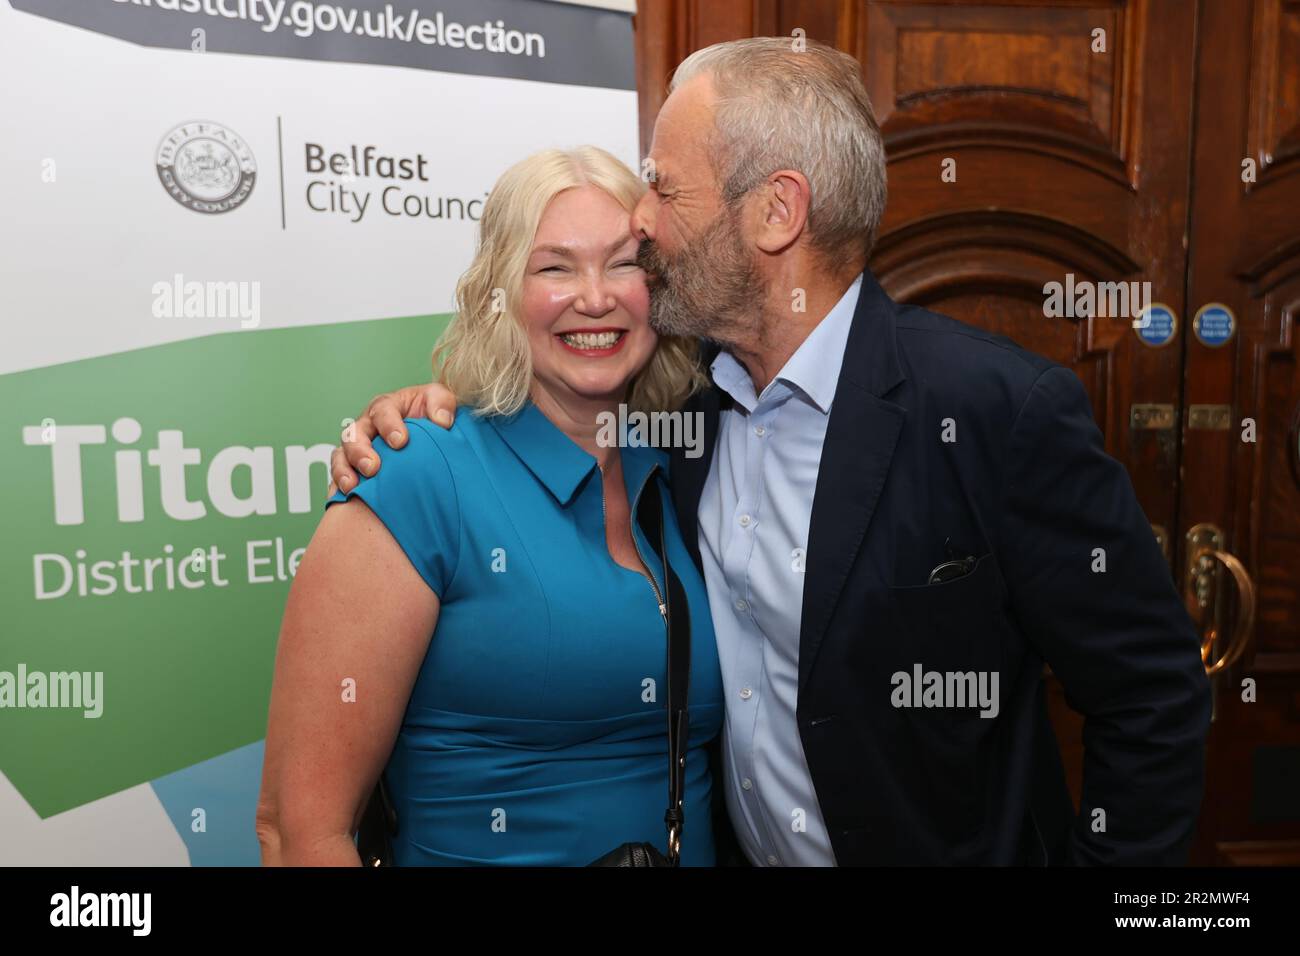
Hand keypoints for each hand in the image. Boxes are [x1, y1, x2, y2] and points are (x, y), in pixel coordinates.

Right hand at [328, 383, 457, 493]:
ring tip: (352, 486)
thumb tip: (442, 421)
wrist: (428, 434)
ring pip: (341, 455)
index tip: (400, 442)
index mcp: (386, 407)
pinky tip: (348, 496)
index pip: (382, 411)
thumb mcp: (438, 400)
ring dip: (344, 470)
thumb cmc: (429, 413)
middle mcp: (367, 426)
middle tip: (372, 468)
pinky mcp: (353, 466)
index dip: (389, 425)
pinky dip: (340, 484)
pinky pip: (340, 474)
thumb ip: (442, 403)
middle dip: (360, 451)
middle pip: (354, 434)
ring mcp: (357, 447)